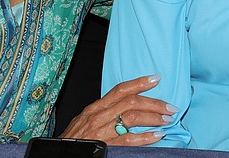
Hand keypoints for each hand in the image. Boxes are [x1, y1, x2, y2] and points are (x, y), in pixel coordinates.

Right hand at [59, 74, 176, 144]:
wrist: (58, 154)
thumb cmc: (73, 139)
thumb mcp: (85, 120)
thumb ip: (103, 112)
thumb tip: (125, 106)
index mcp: (95, 108)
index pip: (120, 89)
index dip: (139, 83)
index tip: (156, 78)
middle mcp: (99, 116)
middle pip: (131, 102)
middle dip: (154, 102)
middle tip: (170, 106)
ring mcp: (102, 131)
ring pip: (132, 117)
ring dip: (153, 117)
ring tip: (167, 119)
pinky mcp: (105, 146)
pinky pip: (129, 140)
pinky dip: (146, 137)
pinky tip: (158, 136)